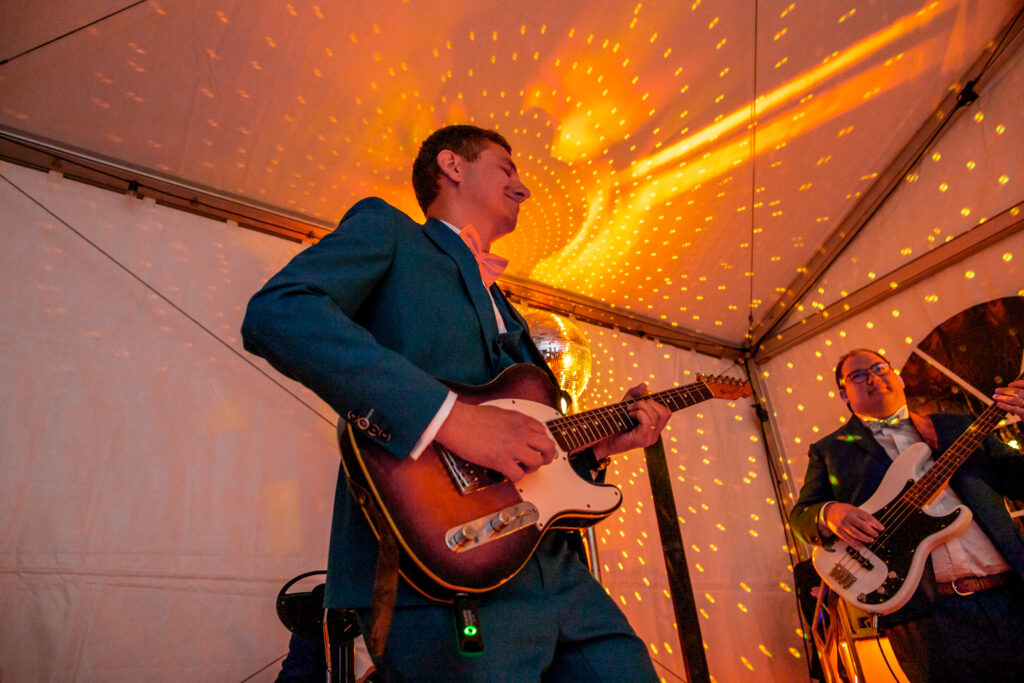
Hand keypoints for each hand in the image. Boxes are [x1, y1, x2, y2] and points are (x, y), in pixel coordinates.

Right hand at [435, 401, 555, 481]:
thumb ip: (512, 422)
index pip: (543, 431)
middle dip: (547, 457)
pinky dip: (515, 477)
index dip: (541, 442)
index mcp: (520, 419)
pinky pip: (518, 475)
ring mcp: (513, 447)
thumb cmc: (470, 416)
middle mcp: (521, 432)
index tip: (535, 448)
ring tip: (521, 468)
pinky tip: (508, 473)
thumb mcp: (499, 412)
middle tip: (539, 462)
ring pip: (537, 462)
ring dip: (531, 468)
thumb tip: (514, 431)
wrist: (455, 421)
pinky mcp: (501, 460)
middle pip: (548, 447)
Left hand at [591, 383, 671, 460]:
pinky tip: (630, 415)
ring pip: (656, 416)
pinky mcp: (642, 440)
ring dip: (641, 407)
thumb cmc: (613, 423)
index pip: (666, 413)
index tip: (645, 398)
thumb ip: (634, 394)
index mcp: (654, 428)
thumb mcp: (625, 404)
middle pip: (665, 413)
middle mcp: (655, 434)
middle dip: (649, 403)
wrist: (601, 439)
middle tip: (633, 406)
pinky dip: (639, 413)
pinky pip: (648, 421)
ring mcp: (650, 438)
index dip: (657, 402)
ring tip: (629, 410)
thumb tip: (644, 384)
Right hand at [822, 502, 883, 545]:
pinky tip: (860, 544)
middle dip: (871, 532)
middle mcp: (848, 517)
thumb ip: (862, 516)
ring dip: (864, 538)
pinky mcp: (838, 531)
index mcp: (853, 511)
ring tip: (870, 540)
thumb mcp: (853, 509)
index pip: (867, 517)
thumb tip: (874, 525)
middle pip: (862, 526)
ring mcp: (842, 524)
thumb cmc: (843, 510)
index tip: (882, 528)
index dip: (876, 523)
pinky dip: (855, 543)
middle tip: (876, 535)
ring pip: (855, 534)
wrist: (828, 511)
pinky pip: (848, 539)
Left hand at [993, 379, 1023, 419]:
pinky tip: (999, 404)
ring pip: (1015, 400)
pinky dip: (1005, 406)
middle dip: (1005, 390)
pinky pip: (1014, 409)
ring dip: (1003, 398)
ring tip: (995, 397)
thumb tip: (1009, 387)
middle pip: (1018, 392)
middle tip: (996, 390)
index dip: (1017, 383)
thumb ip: (1020, 394)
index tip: (1010, 385)